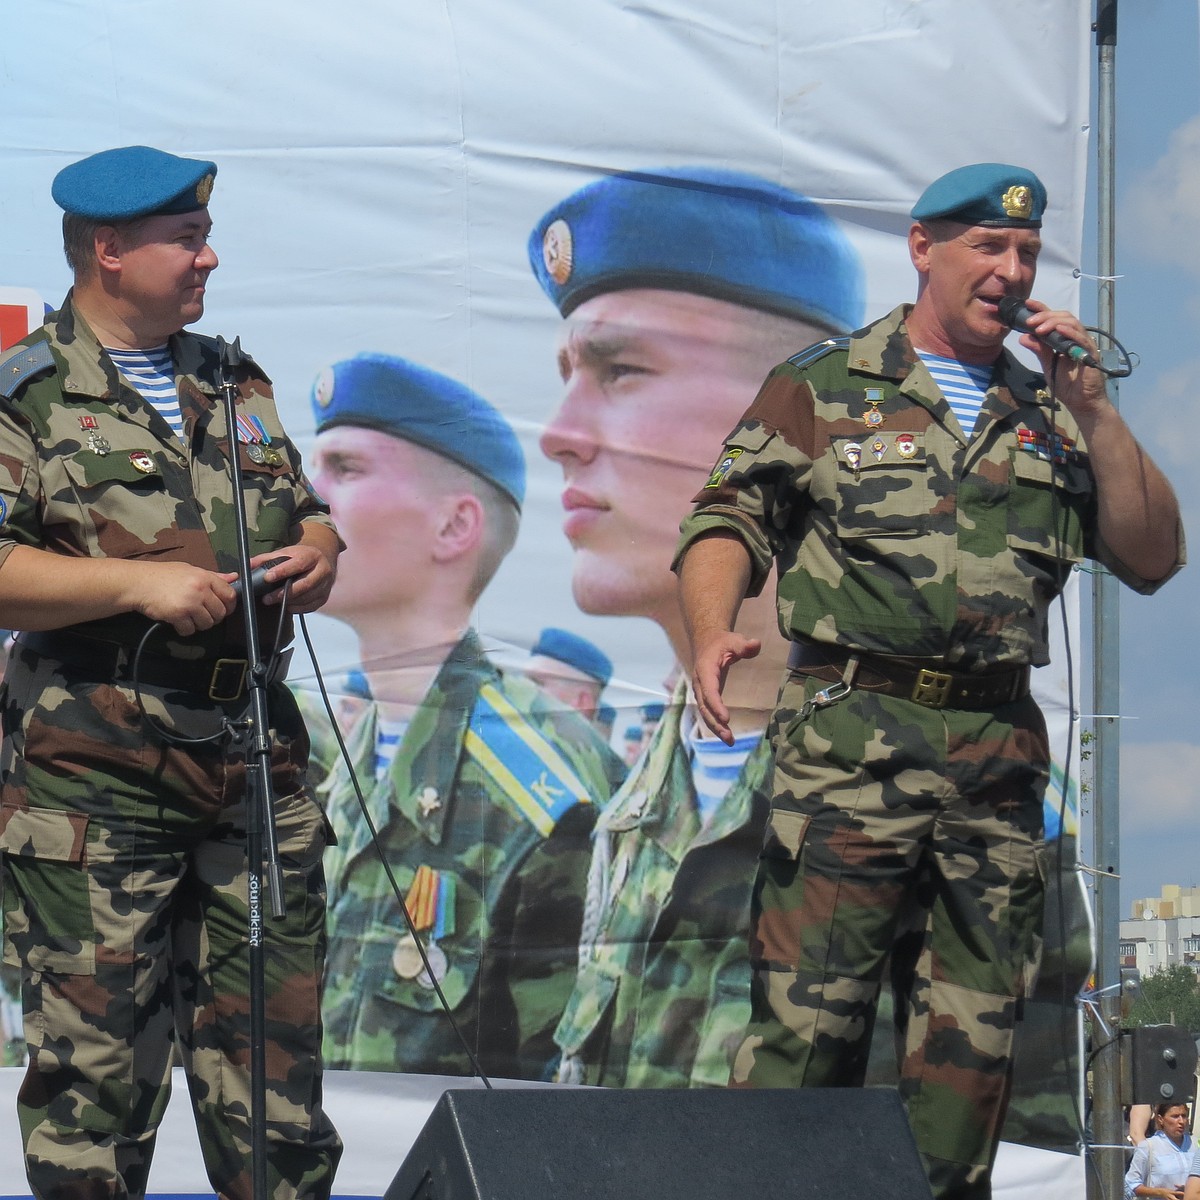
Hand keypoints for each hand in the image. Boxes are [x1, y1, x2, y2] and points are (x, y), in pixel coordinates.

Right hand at [129, 562, 236, 635]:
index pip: (230, 594)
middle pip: (220, 612)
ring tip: (188, 617)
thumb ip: (213, 576)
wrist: (137, 583)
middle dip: (213, 617)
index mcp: (204, 577)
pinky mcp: (178, 615)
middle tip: (202, 614)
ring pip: (207, 623)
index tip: (224, 608)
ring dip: (199, 624)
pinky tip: (178, 622)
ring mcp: (189, 603)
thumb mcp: (190, 570)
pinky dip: (185, 629)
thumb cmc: (162, 575)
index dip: (229, 605)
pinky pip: (190, 630)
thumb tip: (234, 577)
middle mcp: (200, 589)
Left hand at [236, 543, 336, 612]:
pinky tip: (287, 605)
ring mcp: (326, 585)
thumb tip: (248, 565)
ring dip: (289, 601)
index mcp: (312, 556)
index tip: (267, 577)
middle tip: (267, 598)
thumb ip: (266, 559)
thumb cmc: (301, 557)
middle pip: (305, 584)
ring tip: (273, 601)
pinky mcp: (325, 597)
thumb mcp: (286, 552)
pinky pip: (310, 606)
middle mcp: (323, 570)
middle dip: (285, 593)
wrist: (323, 560)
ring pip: (308, 597)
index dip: (283, 571)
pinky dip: (297, 608)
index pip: (298, 564)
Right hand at [691, 630, 760, 744]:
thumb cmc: (722, 642)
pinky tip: (726, 735)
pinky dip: (715, 724)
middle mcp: (700, 683)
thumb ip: (744, 645)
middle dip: (715, 723)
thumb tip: (756, 644)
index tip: (727, 718)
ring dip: (716, 728)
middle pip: (705, 707)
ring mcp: (701, 691)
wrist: (707, 642)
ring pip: (705, 713)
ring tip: (730, 741)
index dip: (716, 705)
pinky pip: (708, 712)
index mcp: (705, 670)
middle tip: (729, 737)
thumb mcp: (733, 640)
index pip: (709, 690)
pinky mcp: (705, 696)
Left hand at [1015, 301, 1109, 423]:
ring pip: (1072, 323)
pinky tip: (1058, 330)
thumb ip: (1039, 350)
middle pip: (1063, 316)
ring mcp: (1084, 344)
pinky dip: (1070, 332)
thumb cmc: (1066, 384)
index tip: (1026, 304)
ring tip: (1039, 328)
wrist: (1080, 402)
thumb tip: (1023, 336)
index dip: (1042, 309)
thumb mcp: (1047, 364)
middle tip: (1029, 321)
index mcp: (1064, 339)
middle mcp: (1075, 338)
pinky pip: (1081, 339)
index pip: (1054, 319)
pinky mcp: (1090, 353)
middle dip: (1045, 315)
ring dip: (1054, 322)